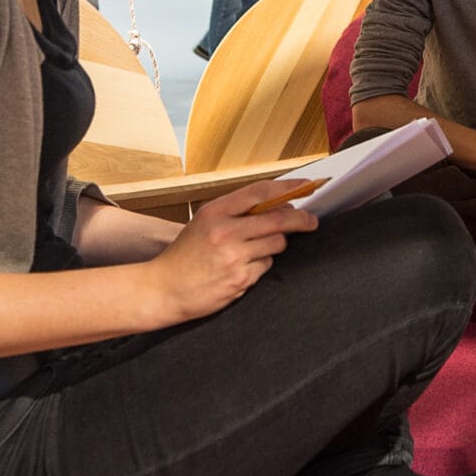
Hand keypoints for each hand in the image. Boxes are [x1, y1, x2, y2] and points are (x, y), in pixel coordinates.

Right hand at [144, 181, 318, 324]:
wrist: (164, 289)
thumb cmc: (185, 256)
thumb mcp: (204, 222)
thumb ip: (235, 212)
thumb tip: (277, 203)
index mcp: (215, 212)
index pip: (261, 192)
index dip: (288, 187)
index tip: (305, 186)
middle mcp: (225, 231)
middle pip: (278, 218)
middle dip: (301, 219)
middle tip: (311, 221)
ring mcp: (234, 256)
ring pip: (277, 243)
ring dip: (274, 245)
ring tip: (253, 250)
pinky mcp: (240, 279)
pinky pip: (266, 266)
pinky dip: (260, 265)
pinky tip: (241, 268)